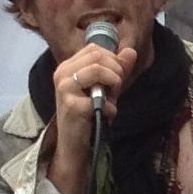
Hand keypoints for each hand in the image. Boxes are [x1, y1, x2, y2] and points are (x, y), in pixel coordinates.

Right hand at [40, 35, 141, 193]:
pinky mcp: (71, 106)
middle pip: (98, 56)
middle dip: (116, 72)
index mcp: (67, 66)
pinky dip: (111, 108)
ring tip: (112, 100)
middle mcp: (62, 73)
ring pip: (97, 69)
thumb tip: (131, 51)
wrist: (74, 144)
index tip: (118, 77)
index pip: (95, 49)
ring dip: (114, 85)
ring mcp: (64, 88)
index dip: (113, 60)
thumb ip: (118, 69)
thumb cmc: (89, 114)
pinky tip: (107, 115)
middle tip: (116, 90)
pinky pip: (101, 98)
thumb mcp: (106, 88)